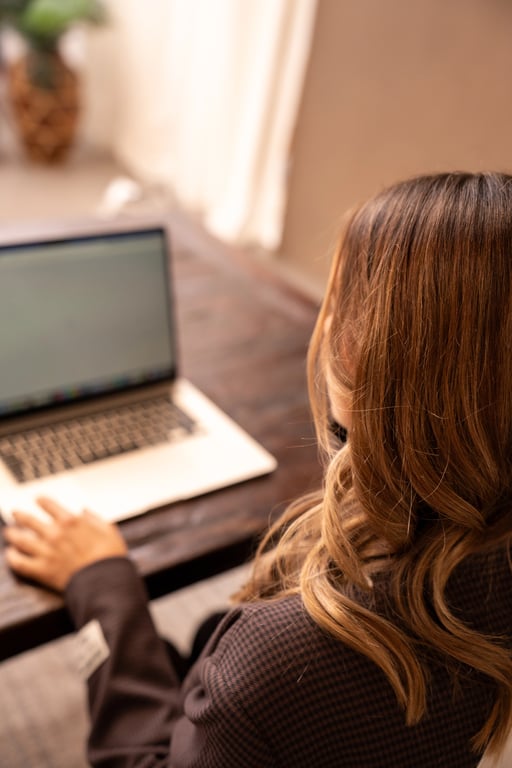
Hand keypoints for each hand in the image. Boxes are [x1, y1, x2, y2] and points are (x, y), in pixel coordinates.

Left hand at [3, 497, 127, 591]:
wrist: (105, 580)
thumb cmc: (110, 556)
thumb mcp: (108, 529)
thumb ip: (94, 518)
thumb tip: (84, 511)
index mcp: (71, 521)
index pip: (49, 505)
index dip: (42, 501)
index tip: (38, 499)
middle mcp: (55, 533)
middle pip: (29, 520)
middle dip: (20, 515)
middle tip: (15, 512)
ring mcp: (46, 552)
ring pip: (20, 540)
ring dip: (12, 535)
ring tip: (9, 532)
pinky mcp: (42, 570)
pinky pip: (20, 563)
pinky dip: (12, 558)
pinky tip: (10, 555)